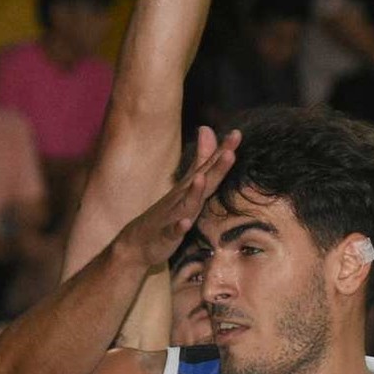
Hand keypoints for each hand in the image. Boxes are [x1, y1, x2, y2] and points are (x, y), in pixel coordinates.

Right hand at [113, 125, 240, 270]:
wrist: (137, 243)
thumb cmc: (166, 214)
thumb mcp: (186, 185)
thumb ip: (200, 160)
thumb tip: (206, 129)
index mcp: (190, 188)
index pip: (209, 166)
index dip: (223, 151)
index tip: (236, 134)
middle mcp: (182, 198)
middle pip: (202, 180)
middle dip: (215, 166)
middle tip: (230, 151)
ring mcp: (172, 216)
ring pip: (186, 204)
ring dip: (194, 192)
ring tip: (201, 179)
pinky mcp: (165, 236)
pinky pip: (172, 232)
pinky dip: (178, 227)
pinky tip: (184, 224)